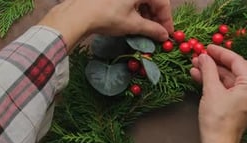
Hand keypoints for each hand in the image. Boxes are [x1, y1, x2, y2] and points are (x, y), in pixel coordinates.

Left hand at [39, 0, 173, 50]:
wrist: (79, 14)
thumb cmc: (108, 16)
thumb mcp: (133, 25)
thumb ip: (152, 29)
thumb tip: (164, 35)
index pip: (162, 3)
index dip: (166, 20)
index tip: (167, 34)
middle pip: (152, 0)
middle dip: (156, 18)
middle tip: (157, 34)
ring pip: (141, 0)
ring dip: (146, 15)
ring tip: (145, 30)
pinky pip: (131, 0)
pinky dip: (135, 10)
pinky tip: (133, 22)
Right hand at [190, 45, 246, 142]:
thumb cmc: (217, 120)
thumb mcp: (211, 90)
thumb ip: (209, 69)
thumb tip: (203, 56)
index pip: (237, 61)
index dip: (220, 52)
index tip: (206, 47)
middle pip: (236, 69)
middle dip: (216, 62)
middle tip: (201, 56)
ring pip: (231, 80)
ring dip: (213, 73)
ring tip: (195, 66)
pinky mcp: (241, 108)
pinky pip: (230, 90)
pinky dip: (216, 84)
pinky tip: (200, 77)